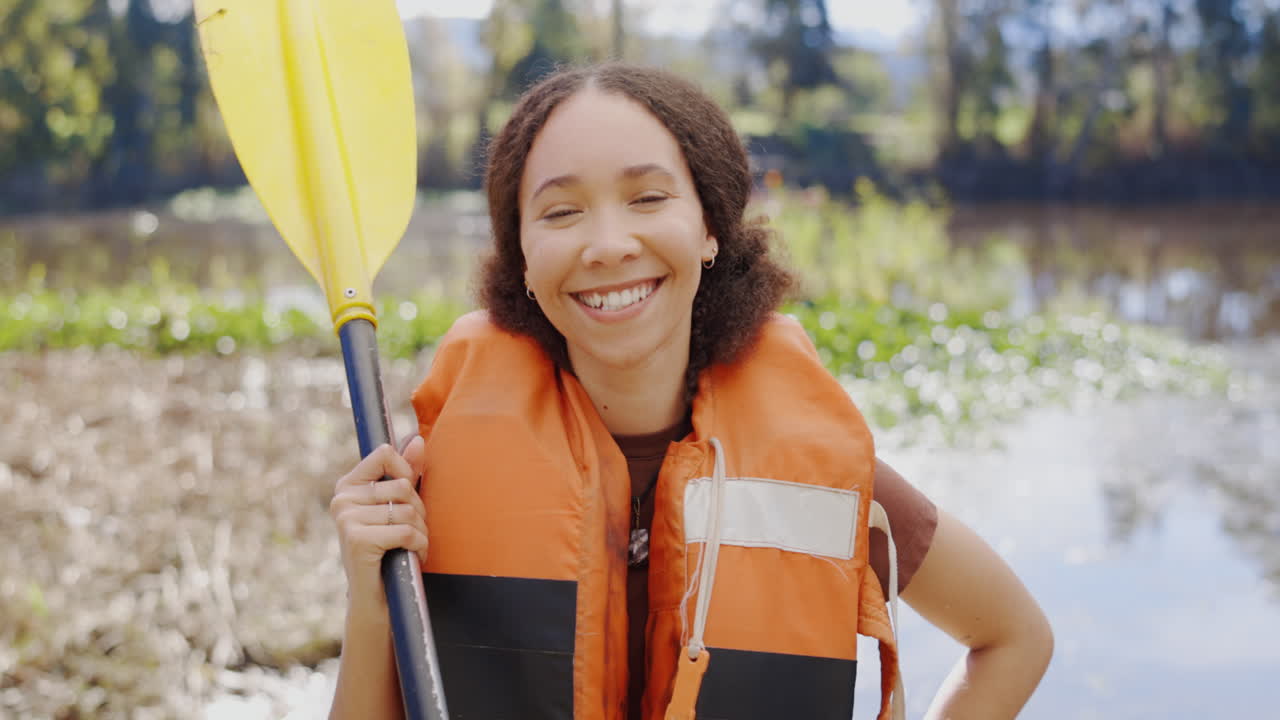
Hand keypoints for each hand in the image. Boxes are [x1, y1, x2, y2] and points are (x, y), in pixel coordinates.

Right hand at [329, 437, 428, 610]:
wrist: (376, 600)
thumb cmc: (390, 550)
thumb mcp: (397, 507)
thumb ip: (406, 473)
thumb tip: (417, 439)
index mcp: (349, 486)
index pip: (385, 453)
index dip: (407, 472)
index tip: (408, 498)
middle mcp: (342, 499)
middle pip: (404, 486)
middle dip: (419, 512)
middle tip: (411, 533)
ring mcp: (346, 519)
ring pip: (408, 511)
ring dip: (421, 533)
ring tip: (410, 548)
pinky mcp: (358, 540)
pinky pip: (406, 532)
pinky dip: (418, 547)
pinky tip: (411, 558)